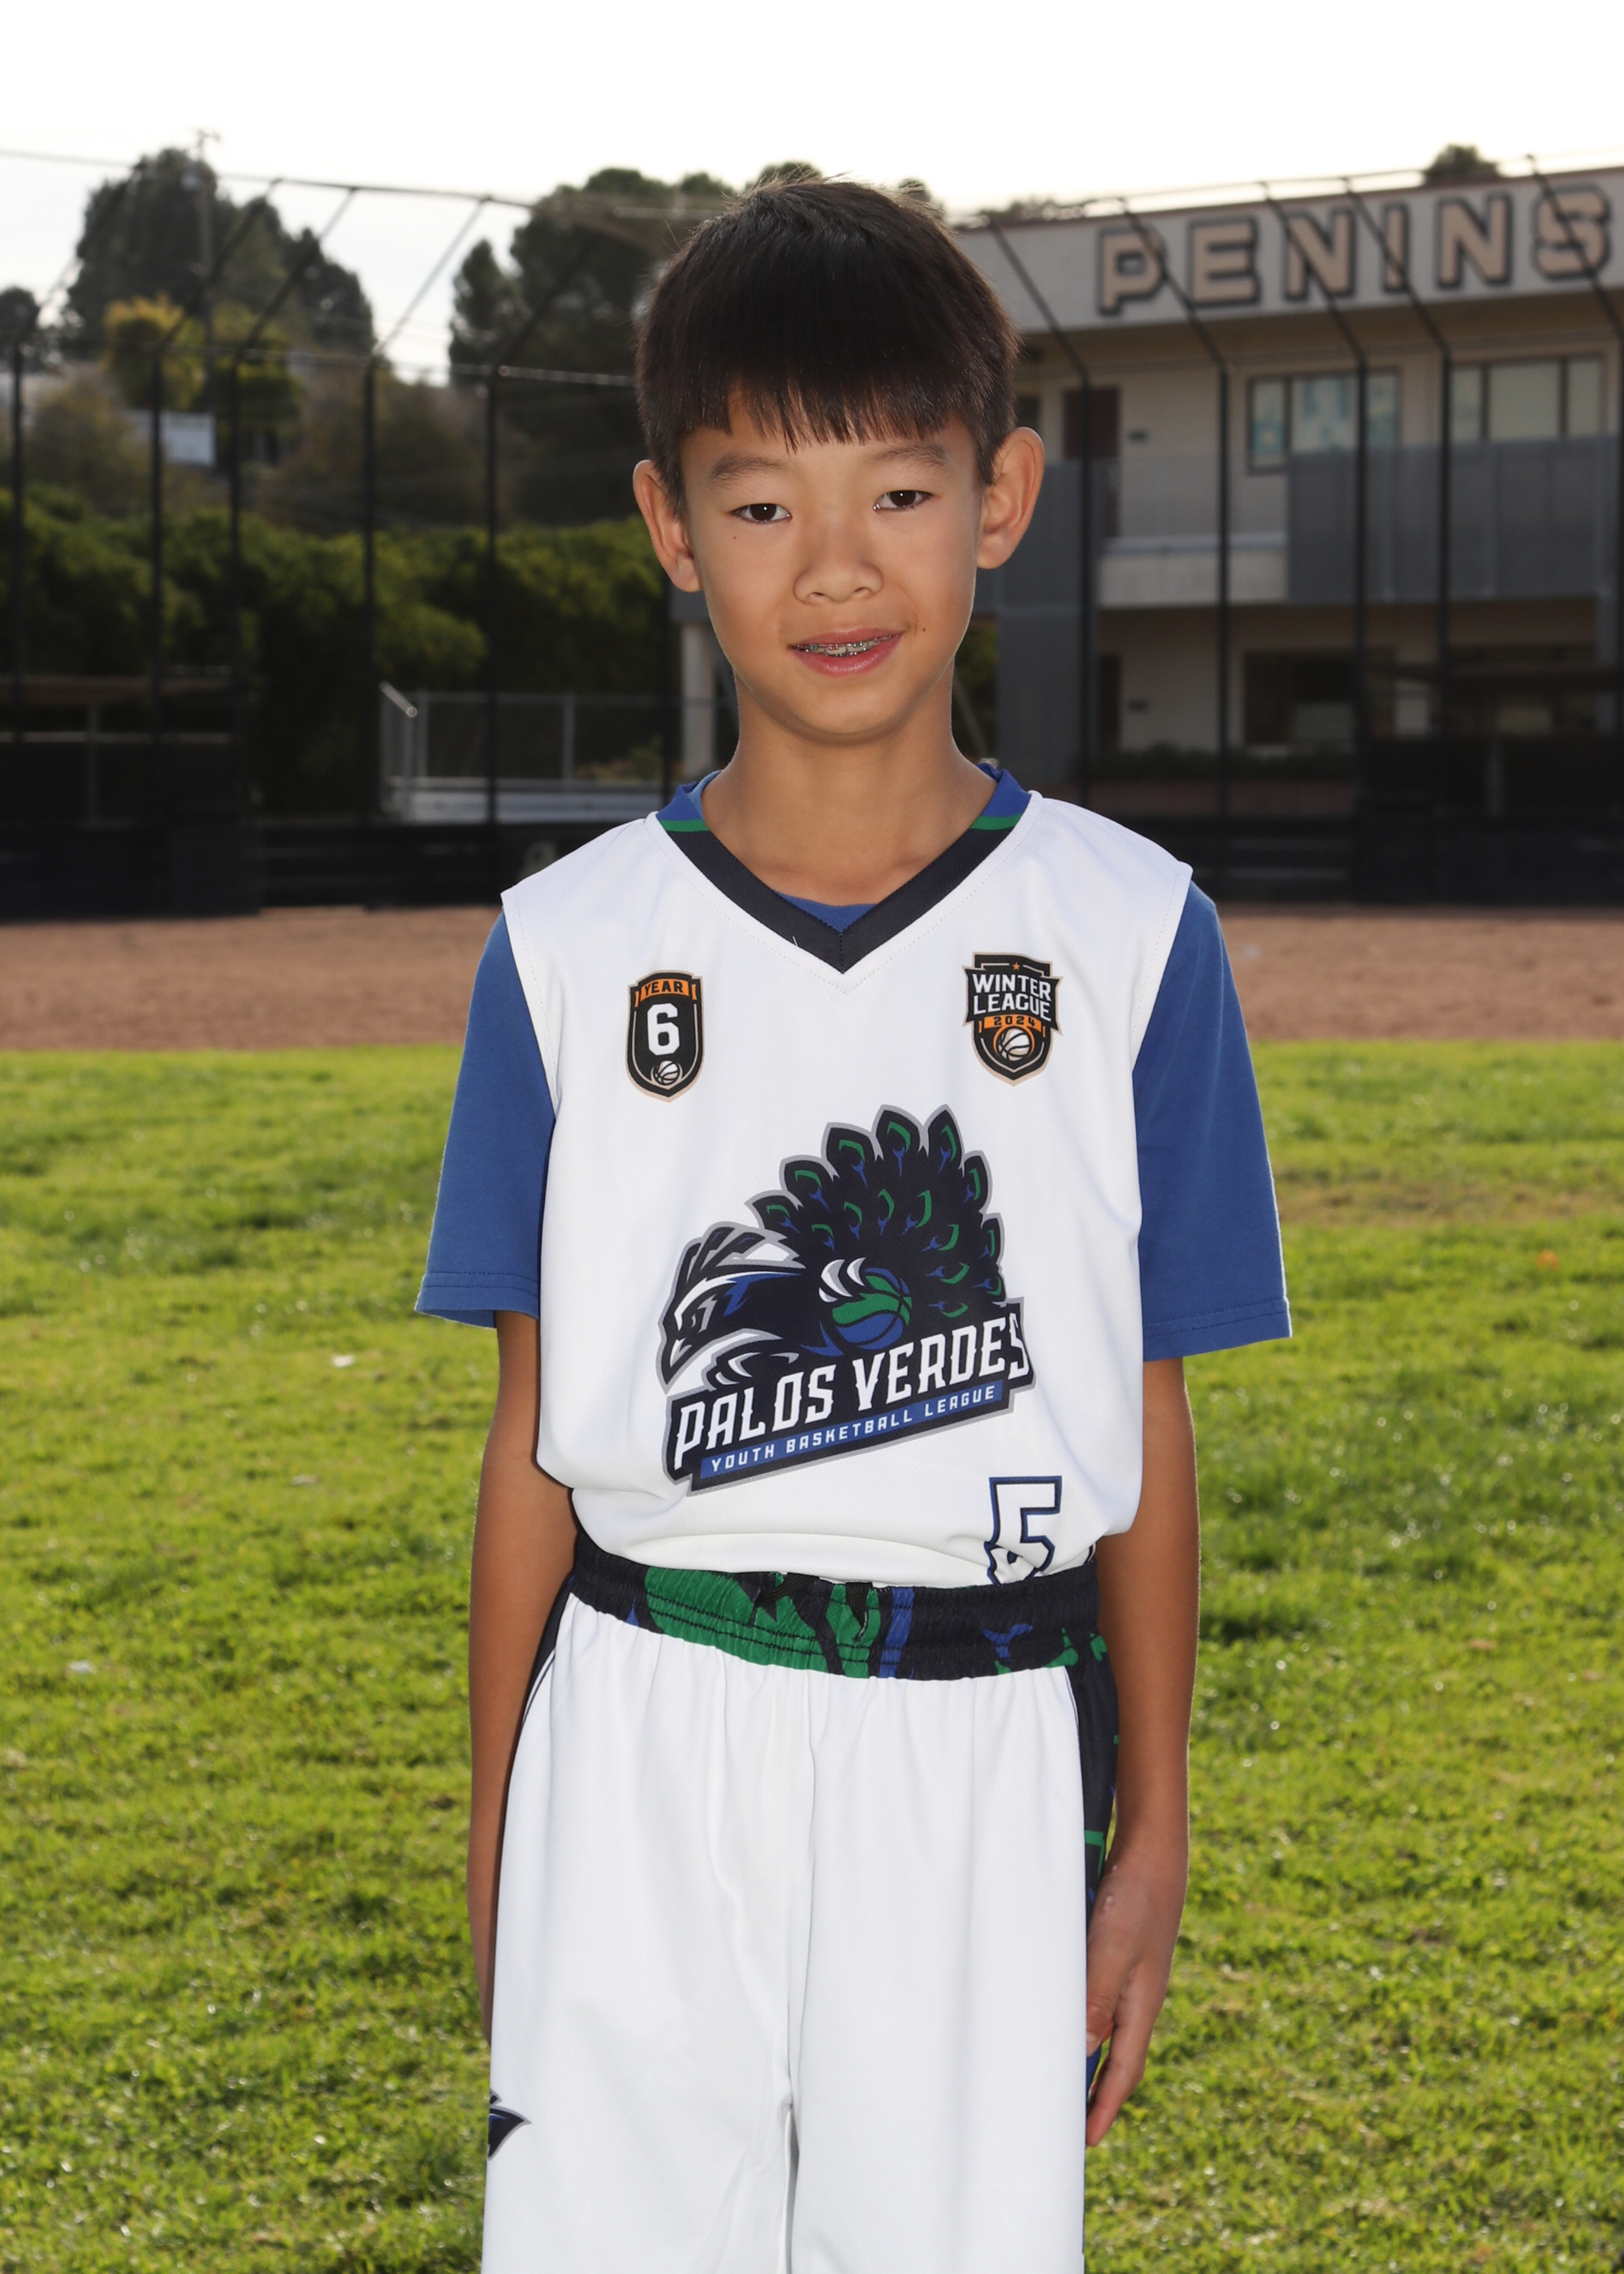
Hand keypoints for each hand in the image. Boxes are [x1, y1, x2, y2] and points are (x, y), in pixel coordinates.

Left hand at [1084, 1832, 1187, 2145]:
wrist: (1152, 1850)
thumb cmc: (1135, 1899)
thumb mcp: (1112, 1950)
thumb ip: (1096, 1998)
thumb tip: (1082, 2053)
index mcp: (1141, 2006)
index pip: (1124, 2071)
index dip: (1105, 2107)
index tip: (1086, 2142)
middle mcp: (1136, 1997)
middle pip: (1116, 2056)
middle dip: (1095, 2090)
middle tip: (1067, 2120)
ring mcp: (1128, 1975)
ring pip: (1104, 2027)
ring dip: (1085, 2054)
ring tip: (1058, 2076)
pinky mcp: (1116, 1953)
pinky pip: (1096, 1996)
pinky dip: (1080, 2016)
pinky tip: (1060, 2013)